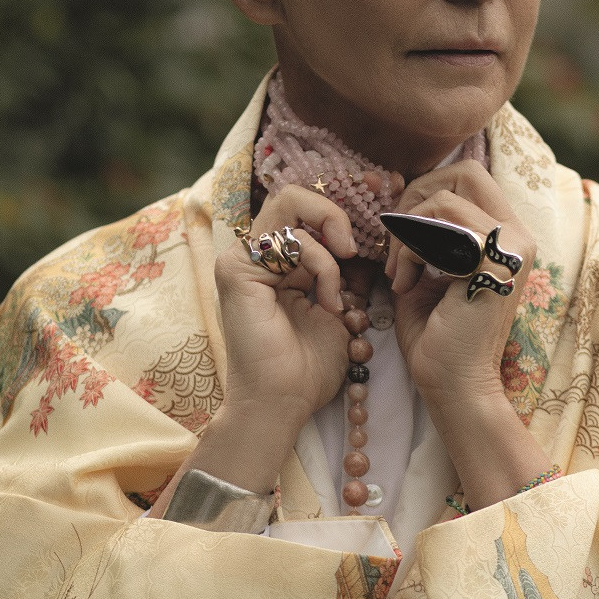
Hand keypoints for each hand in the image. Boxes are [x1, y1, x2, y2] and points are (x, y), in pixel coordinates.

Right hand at [217, 186, 355, 425]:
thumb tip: (360, 243)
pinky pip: (291, 241)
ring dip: (329, 248)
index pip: (302, 212)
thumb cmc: (308, 367)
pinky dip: (321, 266)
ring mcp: (240, 259)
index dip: (336, 219)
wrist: (283, 402)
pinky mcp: (237, 269)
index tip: (362, 250)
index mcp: (274, 263)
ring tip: (336, 294)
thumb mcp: (336, 309)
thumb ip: (340, 273)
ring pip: (290, 206)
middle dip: (332, 215)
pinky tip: (326, 302)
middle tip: (352, 250)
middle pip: (291, 196)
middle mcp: (253, 255)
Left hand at [387, 162, 549, 507]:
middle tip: (395, 239)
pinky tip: (404, 285)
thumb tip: (395, 187)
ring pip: (444, 200)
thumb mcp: (427, 267)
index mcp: (506, 233)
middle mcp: (518, 235)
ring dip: (406, 234)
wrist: (452, 385)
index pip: (469, 175)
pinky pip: (438, 229)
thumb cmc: (436, 333)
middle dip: (415, 197)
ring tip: (398, 273)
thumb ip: (422, 229)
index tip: (399, 227)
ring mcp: (512, 249)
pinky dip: (409, 252)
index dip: (425, 188)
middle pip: (465, 171)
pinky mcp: (494, 266)